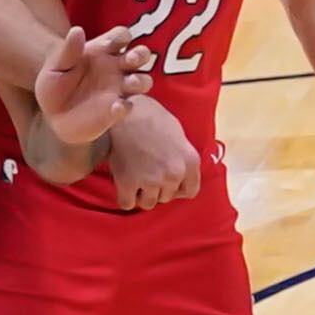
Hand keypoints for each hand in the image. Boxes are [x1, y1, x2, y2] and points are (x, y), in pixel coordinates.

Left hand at [32, 22, 154, 146]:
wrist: (52, 116)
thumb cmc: (54, 87)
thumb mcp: (54, 67)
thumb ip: (67, 50)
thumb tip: (77, 30)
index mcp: (103, 52)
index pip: (121, 36)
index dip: (122, 36)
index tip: (112, 42)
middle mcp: (117, 68)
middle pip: (141, 55)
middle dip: (141, 54)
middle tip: (132, 59)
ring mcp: (119, 89)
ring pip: (143, 81)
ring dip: (141, 80)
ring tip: (131, 83)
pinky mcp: (116, 111)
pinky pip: (128, 107)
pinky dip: (125, 107)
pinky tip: (115, 107)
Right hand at [102, 96, 199, 210]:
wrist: (128, 110)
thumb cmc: (154, 117)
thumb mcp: (180, 137)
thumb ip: (182, 158)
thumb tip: (179, 174)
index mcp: (190, 162)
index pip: (191, 191)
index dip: (179, 188)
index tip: (169, 182)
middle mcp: (174, 175)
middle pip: (167, 197)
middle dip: (158, 188)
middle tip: (148, 172)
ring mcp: (151, 181)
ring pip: (148, 204)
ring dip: (142, 194)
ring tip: (136, 177)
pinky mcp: (127, 183)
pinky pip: (127, 204)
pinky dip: (125, 197)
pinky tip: (124, 184)